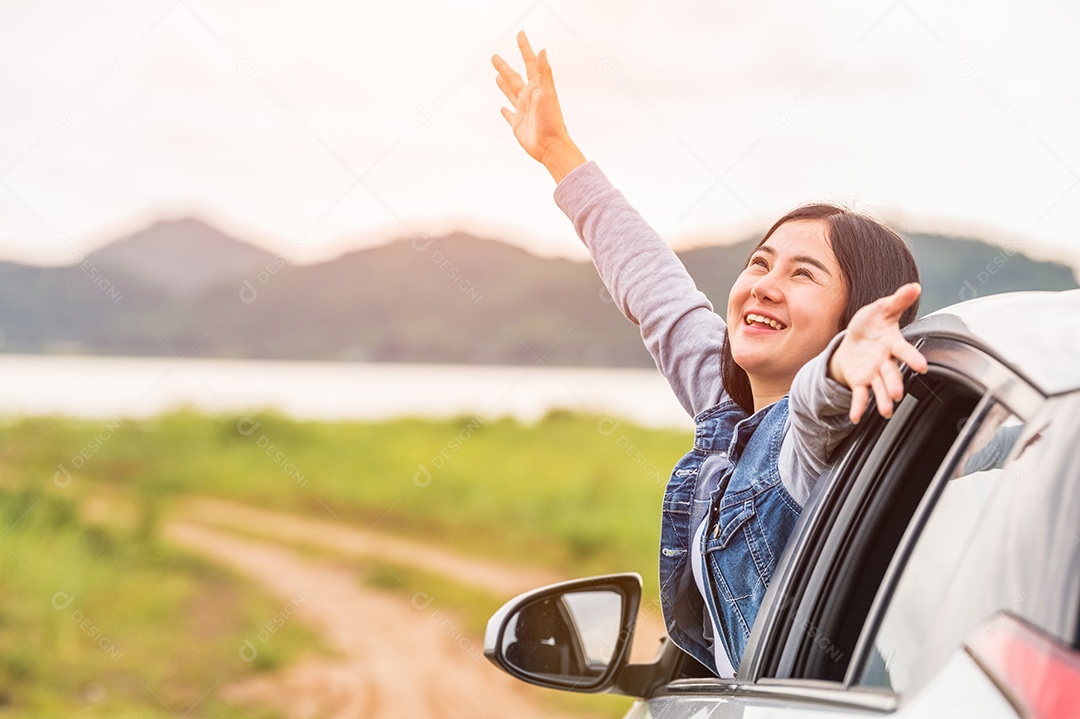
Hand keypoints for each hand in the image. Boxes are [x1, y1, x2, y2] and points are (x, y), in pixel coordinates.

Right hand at [492, 31, 585, 182]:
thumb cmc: (552, 121)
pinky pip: (509, 115)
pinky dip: (505, 111)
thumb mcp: (547, 93)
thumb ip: (544, 72)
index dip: (524, 48)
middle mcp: (529, 97)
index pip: (530, 63)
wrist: (551, 147)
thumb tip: (543, 50)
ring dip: (503, 84)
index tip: (521, 34)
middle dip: (505, 66)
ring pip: (510, 93)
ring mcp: (523, 111)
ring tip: (496, 75)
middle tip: (494, 56)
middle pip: (514, 77)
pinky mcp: (518, 125)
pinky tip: (502, 108)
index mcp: (536, 88)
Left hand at [828, 283, 927, 423]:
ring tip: (886, 411)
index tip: (921, 366)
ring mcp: (874, 373)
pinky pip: (861, 396)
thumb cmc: (871, 323)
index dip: (912, 357)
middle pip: (891, 373)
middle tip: (898, 392)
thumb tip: (915, 286)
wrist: (853, 339)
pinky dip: (859, 406)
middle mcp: (885, 361)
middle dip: (895, 382)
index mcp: (892, 343)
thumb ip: (897, 301)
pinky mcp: (861, 382)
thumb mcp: (881, 309)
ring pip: (880, 387)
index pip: (903, 350)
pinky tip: (857, 417)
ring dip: (883, 399)